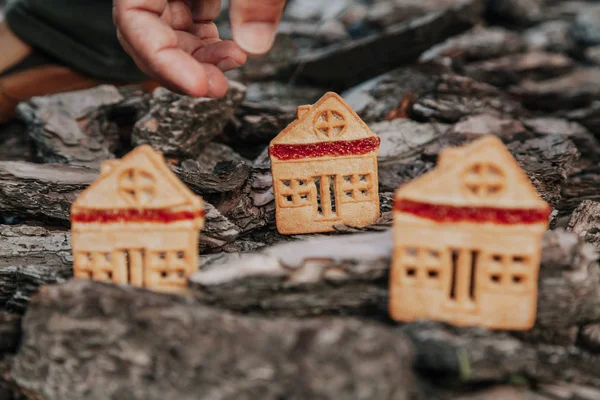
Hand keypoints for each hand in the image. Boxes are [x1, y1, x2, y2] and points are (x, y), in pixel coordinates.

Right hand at [113, 0, 285, 96]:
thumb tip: (255, 45)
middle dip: (183, 69)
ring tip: (233, 65)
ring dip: (201, 60)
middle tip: (216, 89)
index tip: (198, 87)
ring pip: (173, 33)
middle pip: (150, 33)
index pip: (133, 20)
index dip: (161, 60)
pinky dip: (211, 45)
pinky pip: (193, 23)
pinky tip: (233, 53)